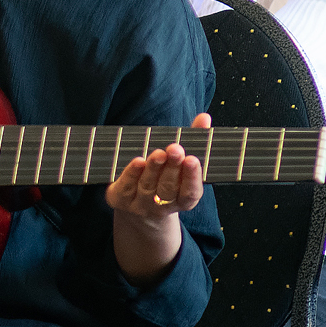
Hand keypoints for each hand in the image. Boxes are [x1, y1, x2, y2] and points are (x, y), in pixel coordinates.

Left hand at [108, 113, 208, 285]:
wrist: (136, 209)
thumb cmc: (164, 179)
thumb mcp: (179, 163)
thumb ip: (193, 141)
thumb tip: (204, 117)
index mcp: (182, 200)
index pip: (190, 193)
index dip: (192, 178)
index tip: (192, 159)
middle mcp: (162, 206)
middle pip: (168, 188)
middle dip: (172, 168)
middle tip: (175, 150)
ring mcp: (140, 205)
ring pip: (148, 187)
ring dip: (154, 169)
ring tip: (159, 153)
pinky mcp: (120, 201)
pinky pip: (127, 187)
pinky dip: (132, 174)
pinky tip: (138, 161)